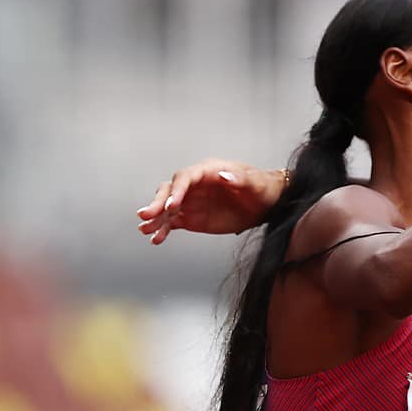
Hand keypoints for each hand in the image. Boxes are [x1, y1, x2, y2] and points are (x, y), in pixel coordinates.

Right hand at [135, 159, 283, 244]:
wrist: (267, 205)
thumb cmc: (261, 188)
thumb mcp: (255, 183)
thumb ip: (240, 178)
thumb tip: (223, 175)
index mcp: (208, 171)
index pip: (185, 178)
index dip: (177, 190)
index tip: (171, 205)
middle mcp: (195, 186)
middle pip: (169, 191)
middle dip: (157, 203)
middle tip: (146, 216)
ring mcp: (191, 202)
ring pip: (166, 208)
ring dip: (155, 218)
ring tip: (145, 230)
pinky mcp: (192, 218)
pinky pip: (172, 223)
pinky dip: (163, 230)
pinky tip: (156, 239)